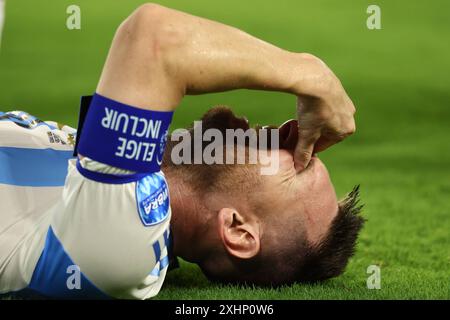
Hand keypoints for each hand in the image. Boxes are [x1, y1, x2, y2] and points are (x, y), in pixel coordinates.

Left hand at [292, 54, 355, 170]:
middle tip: (298, 128)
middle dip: (312, 131)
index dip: (308, 145)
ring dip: (314, 118)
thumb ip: (303, 151)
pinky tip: (306, 103)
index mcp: (346, 130)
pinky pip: (326, 103)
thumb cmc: (313, 109)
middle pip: (326, 131)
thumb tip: (299, 167)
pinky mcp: (338, 89)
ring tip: (302, 115)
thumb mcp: (306, 134)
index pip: (323, 145)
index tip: (297, 142)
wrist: (315, 79)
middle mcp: (350, 116)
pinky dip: (317, 105)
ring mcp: (346, 101)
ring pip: (326, 117)